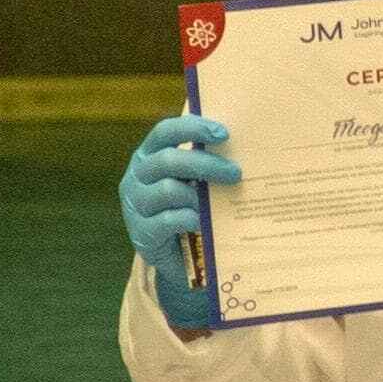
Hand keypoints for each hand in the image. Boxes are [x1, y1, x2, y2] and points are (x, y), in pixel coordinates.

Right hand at [120, 113, 236, 328]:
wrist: (174, 252)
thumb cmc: (188, 205)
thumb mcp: (194, 180)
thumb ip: (207, 162)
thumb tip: (247, 147)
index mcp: (149, 155)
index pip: (164, 132)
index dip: (192, 128)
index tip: (224, 134)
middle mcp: (137, 176)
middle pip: (168, 160)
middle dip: (206, 164)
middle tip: (236, 173)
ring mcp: (135, 204)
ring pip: (168, 190)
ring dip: (199, 195)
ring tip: (222, 202)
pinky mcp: (141, 232)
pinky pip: (168, 220)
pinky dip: (190, 219)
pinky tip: (205, 221)